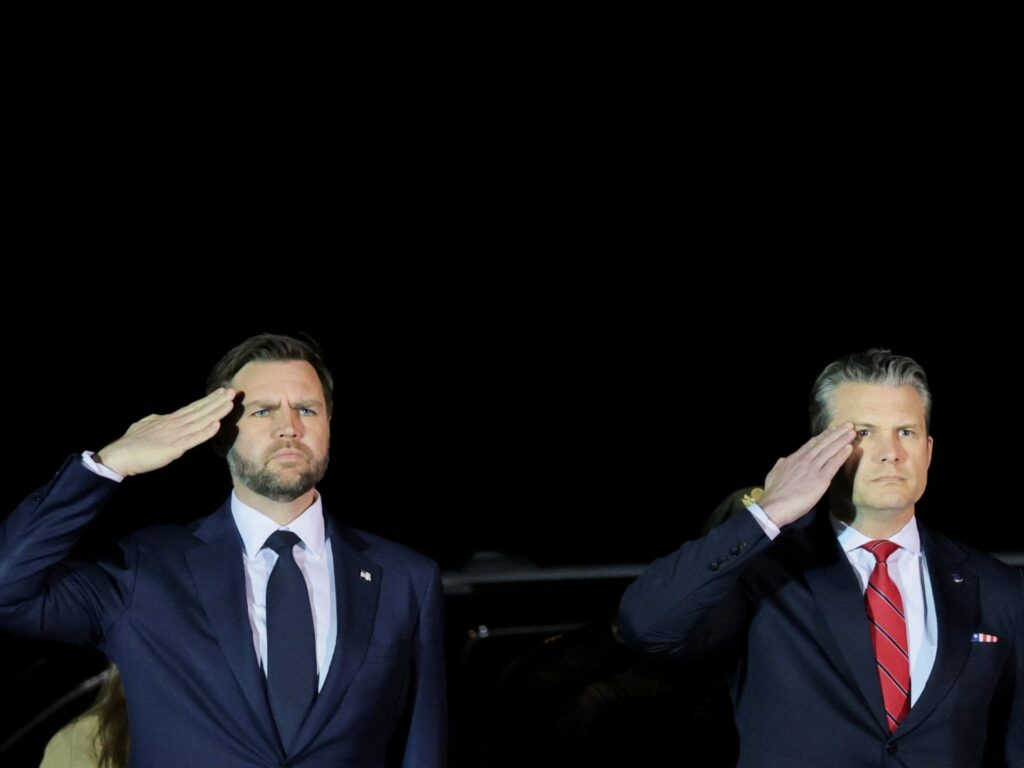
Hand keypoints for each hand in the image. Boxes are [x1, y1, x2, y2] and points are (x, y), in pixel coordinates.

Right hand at [94, 388, 236, 476]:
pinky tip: (217, 425)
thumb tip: (164, 417)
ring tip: (230, 403)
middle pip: (201, 410)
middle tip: (233, 391)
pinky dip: (206, 432)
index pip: (194, 407)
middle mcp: (176, 423)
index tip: (222, 392)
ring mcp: (176, 434)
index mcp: (170, 419)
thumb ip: (158, 421)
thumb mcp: (147, 425)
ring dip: (217, 412)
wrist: (121, 454)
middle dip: (217, 401)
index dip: (209, 400)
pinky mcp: (175, 446)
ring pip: (201, 421)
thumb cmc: (133, 442)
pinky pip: (194, 438)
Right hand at [758, 423, 854, 527]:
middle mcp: (804, 460)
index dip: (824, 436)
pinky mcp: (820, 480)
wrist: (774, 505)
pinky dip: (841, 455)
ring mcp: (812, 469)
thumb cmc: (774, 493)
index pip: (811, 444)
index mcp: (794, 459)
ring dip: (842, 440)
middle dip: (836, 433)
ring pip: (829, 451)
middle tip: (848, 425)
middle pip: (823, 444)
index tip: (833, 429)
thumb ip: (781, 464)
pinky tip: (849, 448)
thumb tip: (785, 459)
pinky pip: (833, 465)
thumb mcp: (774, 473)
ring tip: (852, 432)